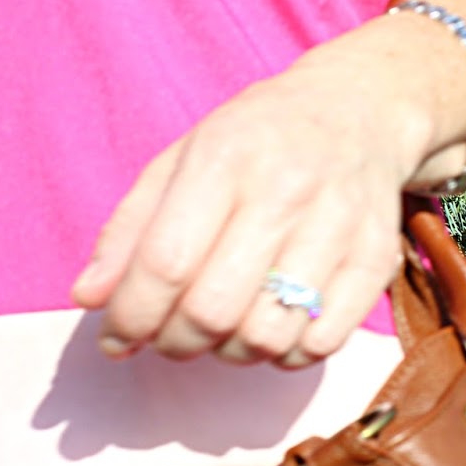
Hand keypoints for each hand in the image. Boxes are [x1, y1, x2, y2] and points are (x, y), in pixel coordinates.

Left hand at [71, 19, 448, 367]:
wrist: (359, 110)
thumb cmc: (255, 141)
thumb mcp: (180, 160)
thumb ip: (129, 230)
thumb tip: (89, 299)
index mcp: (224, 157)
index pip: (166, 263)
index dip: (131, 316)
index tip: (116, 338)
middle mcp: (285, 189)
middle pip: (212, 310)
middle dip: (175, 342)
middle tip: (169, 337)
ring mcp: (338, 227)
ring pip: (265, 337)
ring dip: (229, 353)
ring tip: (222, 331)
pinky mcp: (376, 260)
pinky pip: (319, 345)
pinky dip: (284, 354)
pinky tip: (271, 327)